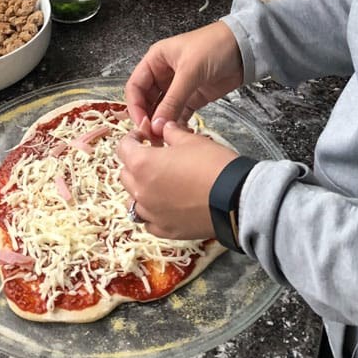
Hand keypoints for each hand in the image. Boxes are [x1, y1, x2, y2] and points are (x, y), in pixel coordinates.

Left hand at [117, 121, 237, 239]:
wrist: (234, 198)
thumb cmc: (212, 165)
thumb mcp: (191, 140)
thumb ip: (171, 132)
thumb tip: (164, 127)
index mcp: (143, 164)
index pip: (123, 148)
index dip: (133, 138)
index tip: (145, 136)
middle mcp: (140, 191)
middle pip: (125, 174)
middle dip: (135, 163)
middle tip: (154, 156)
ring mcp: (151, 213)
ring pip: (133, 199)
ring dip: (141, 188)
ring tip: (159, 182)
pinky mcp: (164, 230)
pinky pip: (148, 220)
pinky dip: (152, 211)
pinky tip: (165, 204)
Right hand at [124, 21, 243, 136]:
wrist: (244, 48)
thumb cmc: (215, 45)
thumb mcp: (190, 71)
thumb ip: (173, 99)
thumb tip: (156, 124)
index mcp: (156, 60)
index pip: (135, 86)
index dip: (135, 106)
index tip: (142, 124)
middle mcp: (164, 74)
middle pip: (147, 101)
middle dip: (148, 118)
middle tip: (151, 136)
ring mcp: (178, 87)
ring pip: (162, 110)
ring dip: (161, 124)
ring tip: (163, 139)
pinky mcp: (193, 97)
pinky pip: (179, 114)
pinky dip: (177, 124)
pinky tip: (178, 134)